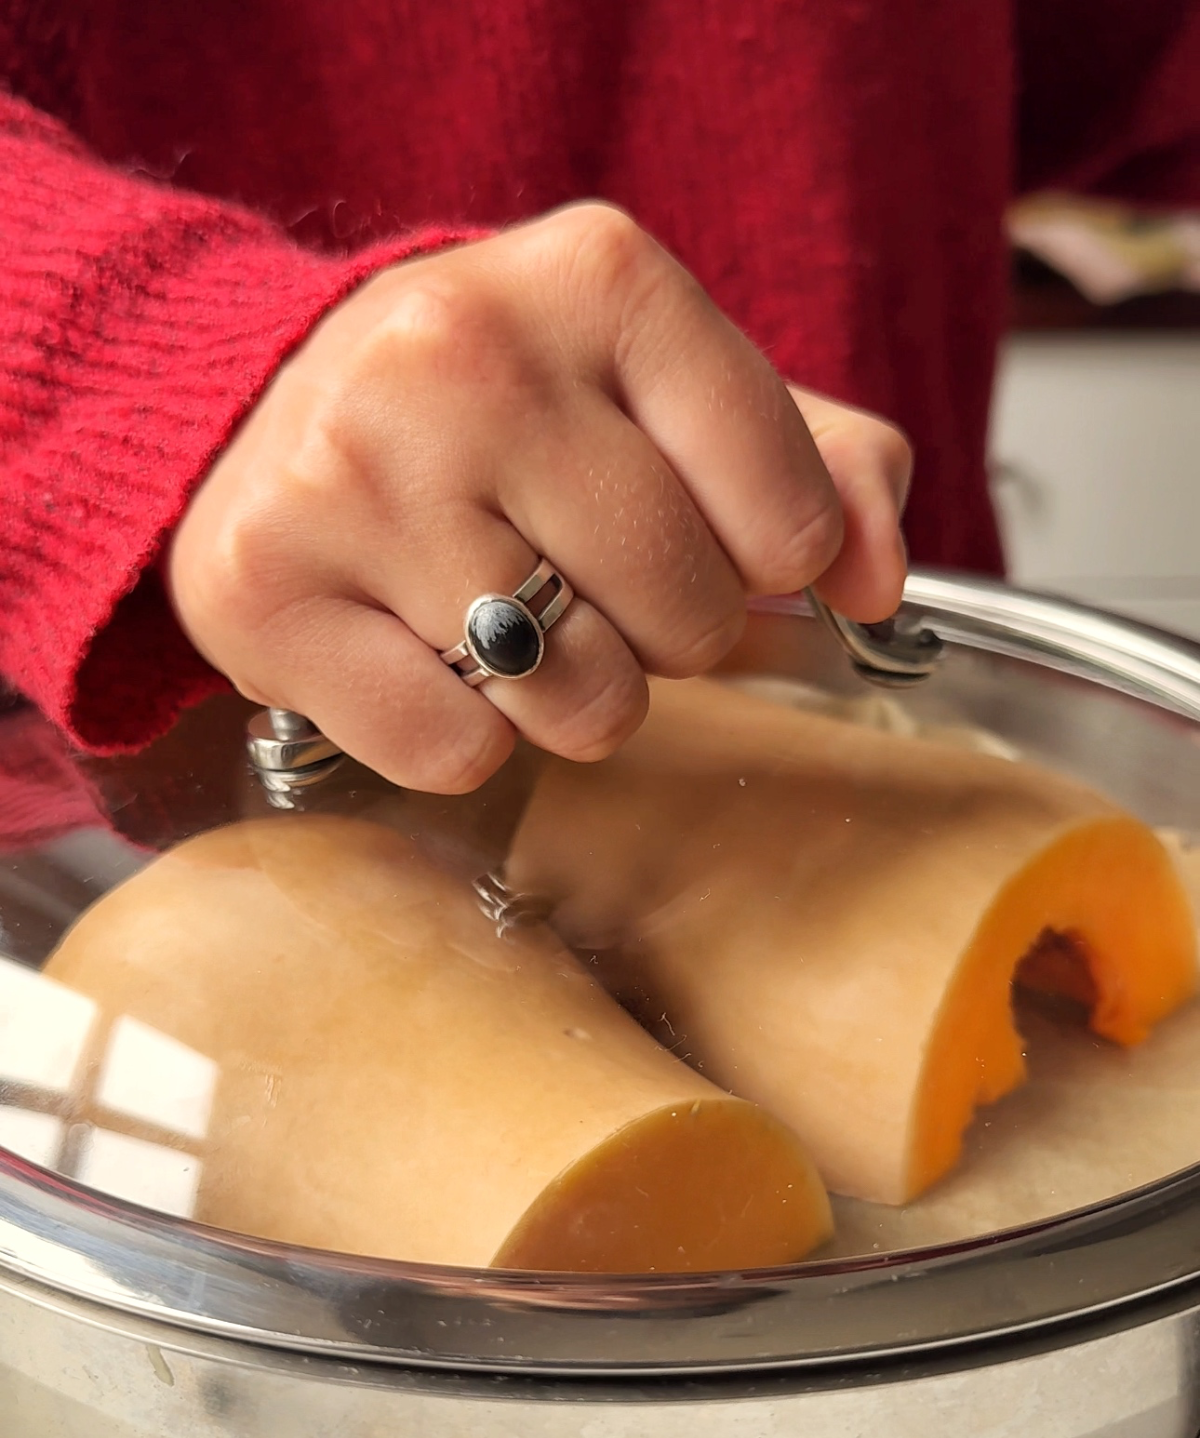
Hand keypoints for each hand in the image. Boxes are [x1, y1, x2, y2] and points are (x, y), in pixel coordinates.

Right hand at [167, 203, 910, 792]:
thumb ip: (816, 464)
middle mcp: (463, 358)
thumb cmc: (492, 412)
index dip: (768, 564)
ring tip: (506, 618)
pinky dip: (462, 738)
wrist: (255, 411)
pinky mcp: (265, 592)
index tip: (718, 541)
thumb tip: (877, 582)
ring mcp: (353, 478)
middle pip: (689, 615)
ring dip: (569, 696)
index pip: (786, 512)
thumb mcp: (664, 389)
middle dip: (667, 634)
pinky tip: (420, 655)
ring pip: (575, 700)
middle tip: (589, 579)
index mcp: (597, 278)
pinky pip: (454, 753)